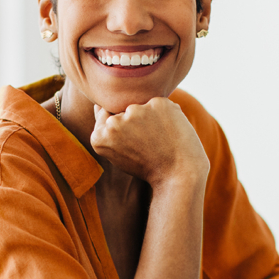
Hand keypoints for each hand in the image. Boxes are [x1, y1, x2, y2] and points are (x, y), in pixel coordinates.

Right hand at [90, 98, 208, 186]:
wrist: (179, 175)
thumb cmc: (148, 166)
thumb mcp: (119, 153)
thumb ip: (107, 130)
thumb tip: (99, 105)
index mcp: (99, 137)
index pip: (106, 116)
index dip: (126, 131)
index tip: (136, 145)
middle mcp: (113, 123)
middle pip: (125, 110)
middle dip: (138, 123)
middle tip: (150, 145)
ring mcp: (135, 111)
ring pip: (143, 106)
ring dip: (152, 117)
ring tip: (161, 139)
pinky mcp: (157, 104)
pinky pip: (160, 105)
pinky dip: (167, 115)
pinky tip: (171, 132)